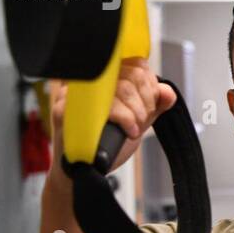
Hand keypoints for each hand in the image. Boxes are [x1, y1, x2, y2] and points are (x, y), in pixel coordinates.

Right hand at [47, 57, 176, 189]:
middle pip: (131, 75)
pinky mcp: (65, 108)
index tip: (150, 106)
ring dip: (137, 112)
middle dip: (146, 101)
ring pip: (121, 88)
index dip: (150, 86)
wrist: (84, 167)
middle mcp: (88, 80)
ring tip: (134, 128)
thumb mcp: (137, 120)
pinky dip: (125, 119)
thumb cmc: (106, 142)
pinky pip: (105, 106)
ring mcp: (74, 93)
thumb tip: (168, 92)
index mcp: (105, 77)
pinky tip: (129, 131)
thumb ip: (155, 105)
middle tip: (142, 120)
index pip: (137, 65)